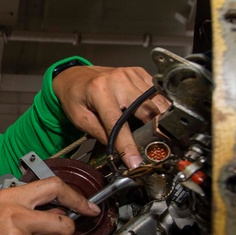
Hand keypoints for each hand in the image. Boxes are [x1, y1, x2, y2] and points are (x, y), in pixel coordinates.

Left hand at [52, 65, 170, 168]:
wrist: (74, 76)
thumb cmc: (75, 97)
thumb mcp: (80, 119)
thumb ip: (101, 134)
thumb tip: (120, 153)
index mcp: (99, 91)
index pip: (118, 123)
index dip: (128, 145)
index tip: (135, 162)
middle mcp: (118, 79)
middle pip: (148, 110)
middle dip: (155, 131)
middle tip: (156, 147)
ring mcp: (130, 74)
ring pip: (158, 100)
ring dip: (160, 117)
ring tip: (155, 131)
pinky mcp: (139, 72)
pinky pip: (157, 92)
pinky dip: (158, 104)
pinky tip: (151, 112)